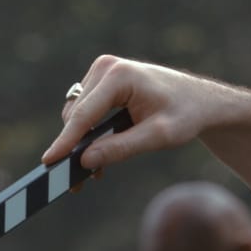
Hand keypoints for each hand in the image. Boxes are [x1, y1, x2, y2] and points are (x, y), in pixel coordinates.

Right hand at [42, 55, 237, 170]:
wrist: (202, 101)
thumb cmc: (186, 114)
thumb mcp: (158, 136)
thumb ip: (121, 148)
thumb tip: (84, 161)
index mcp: (120, 76)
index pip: (84, 115)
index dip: (65, 142)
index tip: (48, 162)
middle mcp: (106, 68)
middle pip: (76, 116)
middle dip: (75, 148)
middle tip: (79, 182)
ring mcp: (102, 72)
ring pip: (76, 115)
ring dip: (81, 142)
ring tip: (93, 171)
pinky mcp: (100, 81)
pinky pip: (82, 112)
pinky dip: (87, 133)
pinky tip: (98, 154)